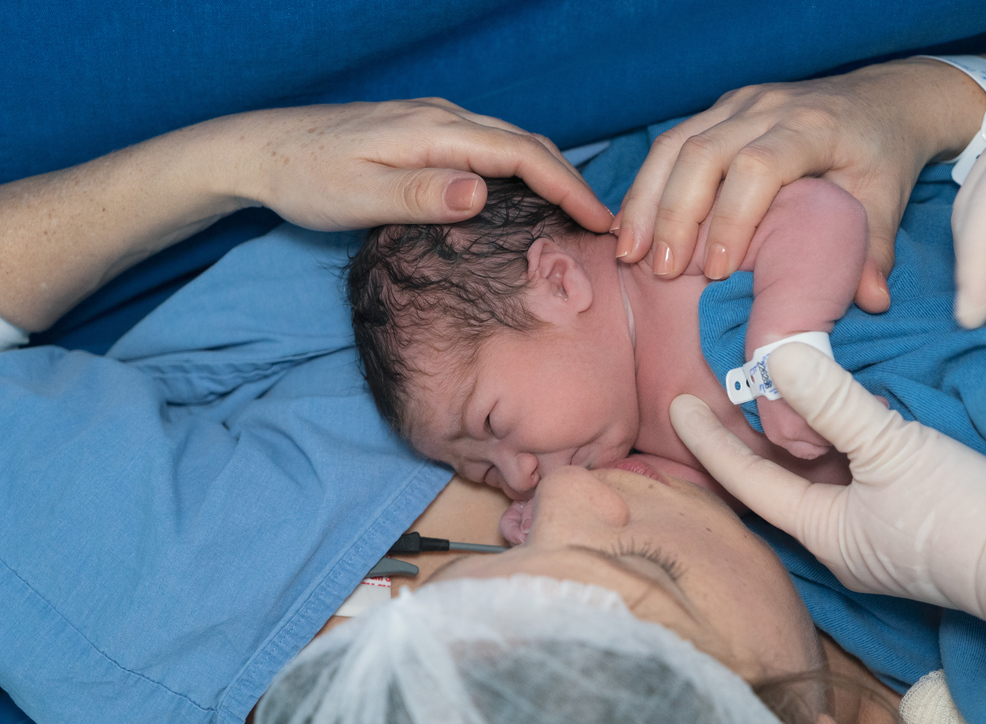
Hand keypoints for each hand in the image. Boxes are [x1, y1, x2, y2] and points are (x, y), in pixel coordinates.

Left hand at [218, 98, 612, 232]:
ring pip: (509, 141)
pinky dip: (521, 168)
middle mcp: (440, 117)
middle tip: (602, 224)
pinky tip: (524, 193)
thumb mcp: (359, 196)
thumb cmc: (306, 178)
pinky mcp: (423, 132)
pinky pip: (489, 145)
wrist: (261, 150)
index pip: (520, 155)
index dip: (566, 188)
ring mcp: (432, 121)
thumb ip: (421, 195)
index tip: (599, 223)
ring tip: (575, 212)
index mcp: (433, 132)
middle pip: (525, 142)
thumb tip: (482, 192)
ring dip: (549, 173)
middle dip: (570, 181)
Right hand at [614, 59, 985, 311]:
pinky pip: (671, 143)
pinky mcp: (720, 110)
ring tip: (630, 252)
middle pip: (703, 153)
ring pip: (676, 144)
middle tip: (660, 269)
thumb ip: (875, 249)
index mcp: (813, 126)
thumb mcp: (887, 199)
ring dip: (647, 200)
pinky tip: (632, 226)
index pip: (759, 166)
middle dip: (674, 214)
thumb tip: (872, 301)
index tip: (718, 270)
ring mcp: (739, 104)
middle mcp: (769, 106)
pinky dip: (648, 187)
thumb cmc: (879, 155)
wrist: (879, 101)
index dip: (732, 218)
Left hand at [670, 344, 985, 619]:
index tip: (677, 402)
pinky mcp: (905, 522)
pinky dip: (839, 441)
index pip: (746, 479)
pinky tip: (844, 410)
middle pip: (777, 477)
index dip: (708, 440)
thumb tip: (781, 358)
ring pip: (817, 474)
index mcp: (821, 530)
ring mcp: (872, 533)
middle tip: (726, 385)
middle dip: (751, 433)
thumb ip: (834, 403)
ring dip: (798, 433)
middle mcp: (837, 537)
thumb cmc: (961, 515)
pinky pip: (853, 475)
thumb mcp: (892, 448)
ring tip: (776, 386)